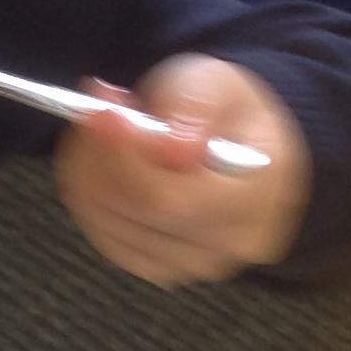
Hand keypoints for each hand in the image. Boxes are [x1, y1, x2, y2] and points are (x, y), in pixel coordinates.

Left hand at [55, 54, 309, 284]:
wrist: (234, 141)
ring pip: (111, 224)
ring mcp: (197, 261)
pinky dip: (90, 196)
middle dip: (101, 155)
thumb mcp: (216, 83)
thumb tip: (172, 151)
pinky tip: (103, 162)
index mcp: (261, 194)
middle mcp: (234, 240)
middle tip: (96, 109)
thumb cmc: (226, 110)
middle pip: (136, 213)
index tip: (102, 112)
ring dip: (89, 171)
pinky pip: (106, 235)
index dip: (123, 158)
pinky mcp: (163, 267)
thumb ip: (195, 106)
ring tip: (106, 129)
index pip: (171, 200)